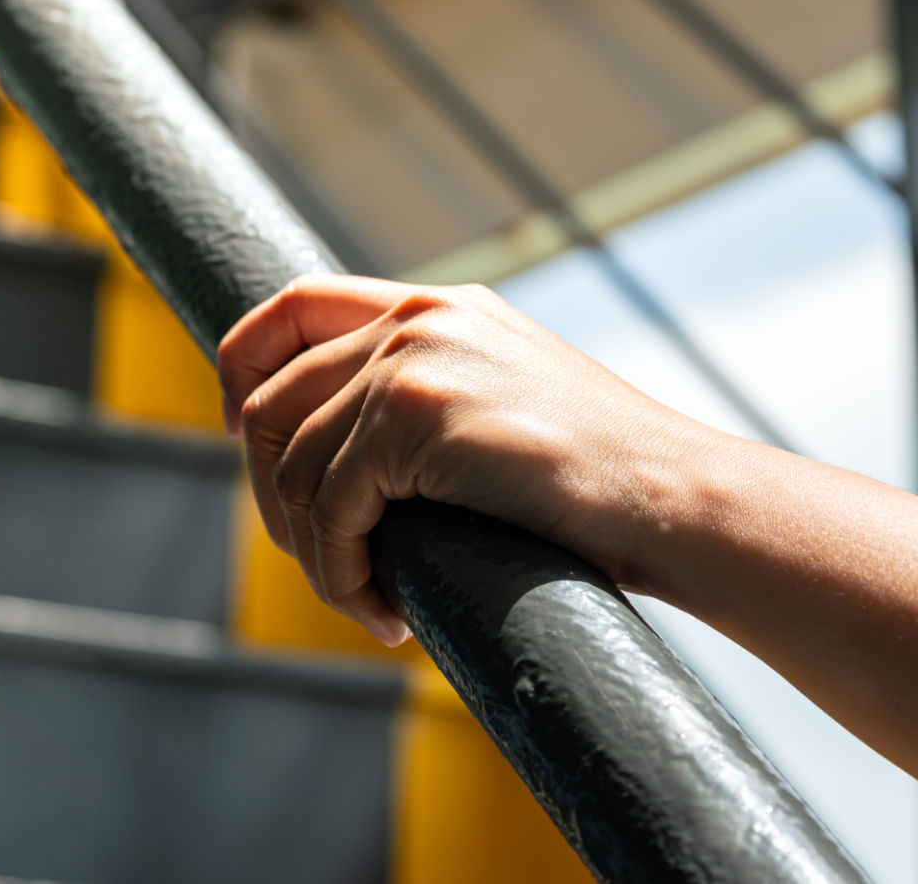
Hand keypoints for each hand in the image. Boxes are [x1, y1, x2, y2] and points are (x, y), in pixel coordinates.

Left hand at [218, 275, 733, 645]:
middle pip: (273, 391)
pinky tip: (386, 614)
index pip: (297, 302)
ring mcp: (414, 360)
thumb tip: (350, 458)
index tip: (242, 431)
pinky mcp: (415, 417)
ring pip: (296, 463)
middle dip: (272, 488)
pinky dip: (341, 575)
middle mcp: (418, 319)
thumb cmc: (606, 481)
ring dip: (315, 550)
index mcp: (440, 307)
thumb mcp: (509, 404)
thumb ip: (434, 397)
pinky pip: (332, 508)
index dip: (245, 363)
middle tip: (318, 556)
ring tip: (365, 600)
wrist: (676, 498)